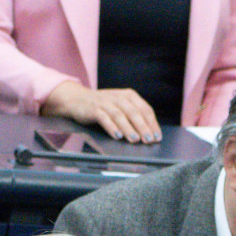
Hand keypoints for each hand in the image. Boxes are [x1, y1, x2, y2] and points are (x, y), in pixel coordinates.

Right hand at [41, 82, 160, 143]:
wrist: (77, 99)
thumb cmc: (103, 105)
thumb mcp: (120, 106)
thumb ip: (133, 116)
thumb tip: (149, 133)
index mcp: (129, 95)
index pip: (145, 109)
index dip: (152, 123)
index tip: (157, 137)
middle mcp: (118, 97)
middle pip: (134, 112)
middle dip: (143, 127)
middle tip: (149, 140)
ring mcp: (105, 102)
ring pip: (120, 115)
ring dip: (129, 128)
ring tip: (135, 139)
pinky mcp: (93, 109)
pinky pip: (104, 118)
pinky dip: (111, 127)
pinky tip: (117, 136)